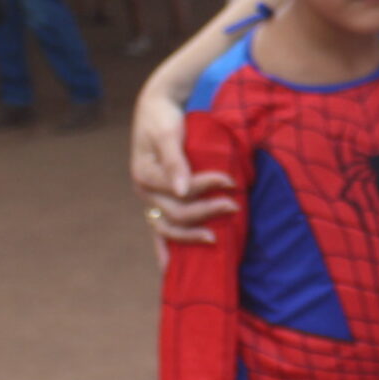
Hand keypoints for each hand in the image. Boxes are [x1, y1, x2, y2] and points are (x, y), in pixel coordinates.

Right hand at [132, 87, 237, 246]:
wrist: (155, 108)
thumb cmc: (163, 117)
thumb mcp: (168, 132)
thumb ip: (174, 160)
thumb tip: (182, 190)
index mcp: (145, 174)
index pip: (180, 191)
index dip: (206, 187)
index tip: (230, 180)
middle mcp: (144, 192)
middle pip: (177, 213)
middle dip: (206, 212)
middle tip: (234, 206)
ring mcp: (150, 200)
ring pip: (169, 227)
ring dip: (192, 235)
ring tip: (216, 239)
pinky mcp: (157, 202)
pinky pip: (160, 231)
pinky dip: (165, 250)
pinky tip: (171, 270)